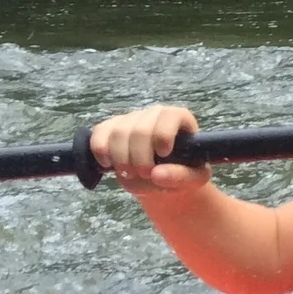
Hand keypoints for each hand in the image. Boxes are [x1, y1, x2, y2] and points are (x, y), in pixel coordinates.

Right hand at [87, 105, 211, 193]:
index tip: (163, 155)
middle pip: (140, 129)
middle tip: (145, 174)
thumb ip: (181, 176)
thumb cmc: (182, 173)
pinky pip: (99, 133)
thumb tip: (157, 174)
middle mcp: (154, 114)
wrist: (161, 178)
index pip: (169, 116)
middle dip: (140, 157)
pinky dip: (101, 151)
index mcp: (179, 118)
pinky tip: (108, 165)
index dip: (163, 135)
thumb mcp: (193, 179)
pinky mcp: (110, 127)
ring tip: (130, 173)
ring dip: (121, 158)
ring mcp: (130, 119)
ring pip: (118, 132)